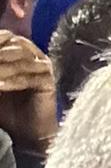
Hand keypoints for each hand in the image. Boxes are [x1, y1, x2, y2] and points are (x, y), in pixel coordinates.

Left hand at [0, 32, 56, 151]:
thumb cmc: (7, 107)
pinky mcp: (48, 82)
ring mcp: (43, 68)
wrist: (27, 131)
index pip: (8, 36)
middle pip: (16, 45)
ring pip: (22, 60)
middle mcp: (34, 56)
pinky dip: (12, 81)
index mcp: (21, 51)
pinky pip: (29, 78)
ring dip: (2, 67)